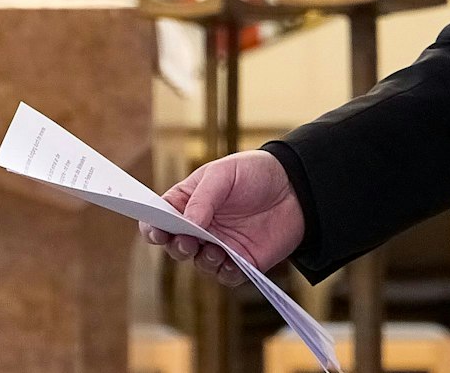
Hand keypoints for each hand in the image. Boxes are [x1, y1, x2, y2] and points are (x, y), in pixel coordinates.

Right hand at [140, 150, 303, 287]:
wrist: (295, 188)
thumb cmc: (254, 173)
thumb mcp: (224, 174)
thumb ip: (202, 198)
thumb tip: (186, 224)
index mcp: (188, 202)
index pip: (160, 219)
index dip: (153, 228)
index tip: (157, 232)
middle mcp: (201, 227)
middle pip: (175, 246)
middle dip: (177, 247)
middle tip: (188, 241)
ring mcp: (220, 245)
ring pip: (199, 264)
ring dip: (203, 259)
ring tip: (217, 248)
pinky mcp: (242, 261)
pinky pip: (225, 276)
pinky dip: (226, 272)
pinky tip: (234, 261)